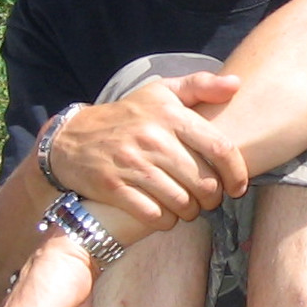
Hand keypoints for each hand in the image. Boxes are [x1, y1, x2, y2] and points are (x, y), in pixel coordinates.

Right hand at [48, 72, 247, 226]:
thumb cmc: (124, 117)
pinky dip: (165, 221)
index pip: (220, 148)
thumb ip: (199, 85)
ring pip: (182, 202)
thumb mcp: (158, 93)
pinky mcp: (114, 187)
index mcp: (169, 115)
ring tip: (187, 207)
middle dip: (212, 198)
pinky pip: (154, 215)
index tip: (237, 187)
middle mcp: (152, 138)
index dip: (237, 173)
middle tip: (207, 199)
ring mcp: (131, 164)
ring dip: (189, 212)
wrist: (69, 138)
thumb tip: (236, 85)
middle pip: (204, 182)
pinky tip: (164, 214)